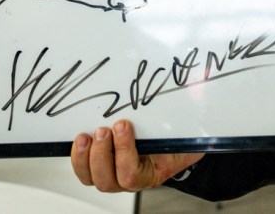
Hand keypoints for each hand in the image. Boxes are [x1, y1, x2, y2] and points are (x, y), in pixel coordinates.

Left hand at [71, 120, 203, 191]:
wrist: (177, 147)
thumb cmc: (180, 140)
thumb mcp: (188, 131)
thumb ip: (190, 117)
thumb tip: (196, 94)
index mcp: (152, 173)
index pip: (131, 174)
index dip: (123, 151)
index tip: (123, 125)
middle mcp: (131, 178)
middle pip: (108, 181)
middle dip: (102, 154)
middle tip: (104, 129)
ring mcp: (115, 175)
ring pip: (93, 178)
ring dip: (86, 158)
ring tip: (88, 135)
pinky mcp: (102, 166)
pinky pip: (85, 171)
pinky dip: (78, 157)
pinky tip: (80, 140)